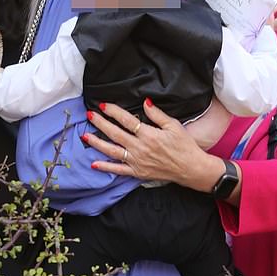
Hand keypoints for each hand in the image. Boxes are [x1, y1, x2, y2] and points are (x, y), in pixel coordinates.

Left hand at [84, 100, 225, 192]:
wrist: (191, 168)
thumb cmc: (185, 146)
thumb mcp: (173, 126)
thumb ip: (157, 114)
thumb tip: (145, 102)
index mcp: (149, 134)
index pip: (127, 120)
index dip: (114, 111)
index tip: (104, 105)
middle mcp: (140, 148)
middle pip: (115, 133)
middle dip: (100, 123)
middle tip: (89, 114)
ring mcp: (137, 161)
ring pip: (112, 151)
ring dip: (97, 143)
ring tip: (85, 136)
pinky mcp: (138, 172)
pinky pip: (119, 170)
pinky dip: (106, 167)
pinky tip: (94, 163)